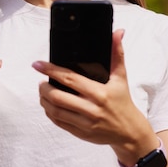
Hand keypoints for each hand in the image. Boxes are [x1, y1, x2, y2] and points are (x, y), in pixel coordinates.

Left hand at [32, 29, 155, 162]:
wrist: (130, 132)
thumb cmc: (123, 102)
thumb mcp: (121, 77)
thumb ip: (117, 54)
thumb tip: (118, 33)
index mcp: (99, 93)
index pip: (70, 79)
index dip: (51, 70)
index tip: (38, 65)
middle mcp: (91, 109)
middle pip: (58, 97)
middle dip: (44, 88)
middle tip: (41, 81)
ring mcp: (85, 123)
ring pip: (56, 111)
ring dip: (44, 100)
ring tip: (43, 91)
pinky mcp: (81, 133)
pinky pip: (59, 123)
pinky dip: (50, 113)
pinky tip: (48, 105)